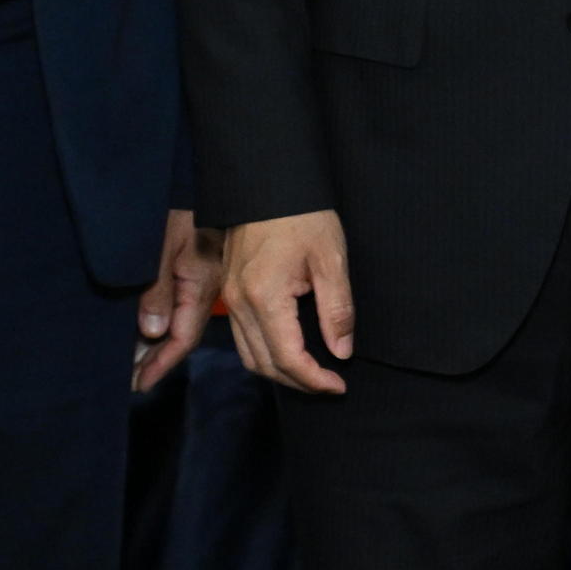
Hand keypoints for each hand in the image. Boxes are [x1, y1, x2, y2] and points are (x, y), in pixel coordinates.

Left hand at [133, 208, 222, 392]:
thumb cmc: (175, 208)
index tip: (139, 384)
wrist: (191, 175)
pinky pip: (178, 304)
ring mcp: (201, 276)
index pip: (183, 336)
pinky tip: (144, 328)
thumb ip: (156, 291)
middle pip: (183, 333)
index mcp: (202, 283)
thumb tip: (154, 333)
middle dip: (157, 358)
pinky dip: (159, 321)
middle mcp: (206, 285)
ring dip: (156, 342)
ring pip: (180, 320)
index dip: (161, 363)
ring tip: (131, 361)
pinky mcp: (194, 267)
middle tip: (129, 379)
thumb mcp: (159, 248)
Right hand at [219, 210, 352, 395]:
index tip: (339, 385)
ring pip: (249, 355)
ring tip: (313, 372)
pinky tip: (291, 350)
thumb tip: (341, 351)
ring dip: (280, 371)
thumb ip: (337, 309)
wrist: (267, 183)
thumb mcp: (331, 259)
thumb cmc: (302, 215)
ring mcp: (230, 297)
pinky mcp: (229, 290)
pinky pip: (243, 337)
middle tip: (330, 384)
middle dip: (297, 382)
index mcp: (264, 296)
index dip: (314, 379)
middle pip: (264, 364)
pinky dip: (266, 353)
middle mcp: (239, 302)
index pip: (287, 357)